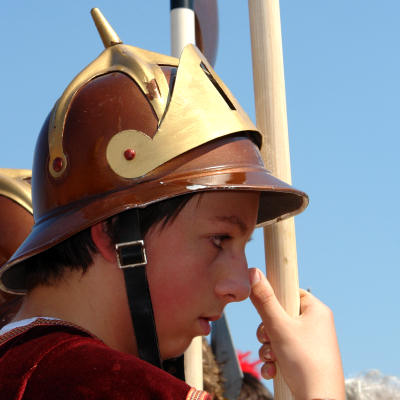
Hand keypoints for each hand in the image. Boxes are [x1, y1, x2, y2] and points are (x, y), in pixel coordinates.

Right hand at [249, 268, 344, 399]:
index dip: (275, 298)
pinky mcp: (304, 358)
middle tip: (268, 339)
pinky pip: (282, 351)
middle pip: (280, 314)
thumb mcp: (279, 327)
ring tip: (272, 359)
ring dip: (268, 348)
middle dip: (267, 330)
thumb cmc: (305, 362)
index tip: (265, 308)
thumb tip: (253, 272)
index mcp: (316, 310)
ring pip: (278, 334)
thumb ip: (265, 300)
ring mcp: (310, 342)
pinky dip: (274, 360)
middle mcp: (315, 324)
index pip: (290, 291)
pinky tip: (273, 371)